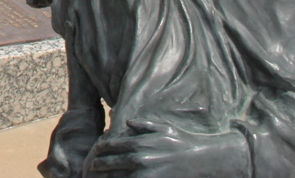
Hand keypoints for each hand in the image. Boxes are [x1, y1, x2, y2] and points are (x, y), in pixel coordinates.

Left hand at [86, 121, 248, 177]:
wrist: (202, 159)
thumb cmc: (183, 142)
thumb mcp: (164, 128)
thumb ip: (144, 125)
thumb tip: (127, 122)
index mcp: (140, 142)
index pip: (112, 145)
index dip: (101, 149)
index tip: (95, 151)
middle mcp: (140, 157)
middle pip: (111, 162)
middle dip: (100, 165)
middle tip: (91, 167)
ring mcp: (145, 172)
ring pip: (118, 176)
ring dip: (108, 177)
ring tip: (99, 177)